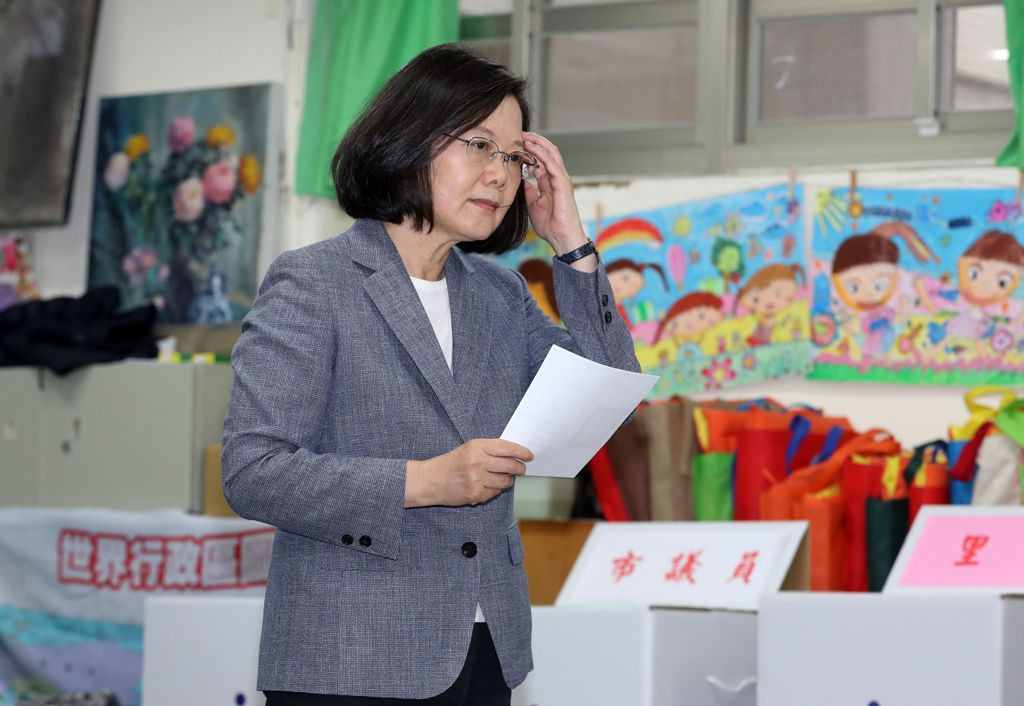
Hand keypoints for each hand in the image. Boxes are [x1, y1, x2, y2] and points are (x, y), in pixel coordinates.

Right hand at [406, 439, 532, 506]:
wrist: (429, 480)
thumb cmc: (450, 463)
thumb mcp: (468, 449)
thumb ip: (489, 450)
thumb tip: (514, 455)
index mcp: (476, 446)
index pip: (506, 447)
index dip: (521, 451)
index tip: (529, 455)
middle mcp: (477, 461)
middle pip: (510, 465)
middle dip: (519, 468)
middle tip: (521, 469)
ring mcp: (477, 479)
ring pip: (505, 481)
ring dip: (507, 481)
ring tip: (501, 478)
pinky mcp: (475, 494)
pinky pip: (495, 493)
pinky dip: (494, 491)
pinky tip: (486, 486)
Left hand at [522, 132, 587, 254]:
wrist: (561, 237)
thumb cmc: (550, 225)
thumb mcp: (533, 204)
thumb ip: (530, 190)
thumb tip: (523, 179)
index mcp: (550, 182)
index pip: (541, 159)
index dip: (530, 149)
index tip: (517, 143)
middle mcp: (557, 178)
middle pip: (548, 152)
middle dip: (535, 141)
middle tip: (520, 134)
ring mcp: (562, 180)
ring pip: (551, 154)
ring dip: (538, 144)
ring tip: (525, 136)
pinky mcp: (563, 184)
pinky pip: (552, 165)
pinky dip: (542, 155)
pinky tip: (532, 148)